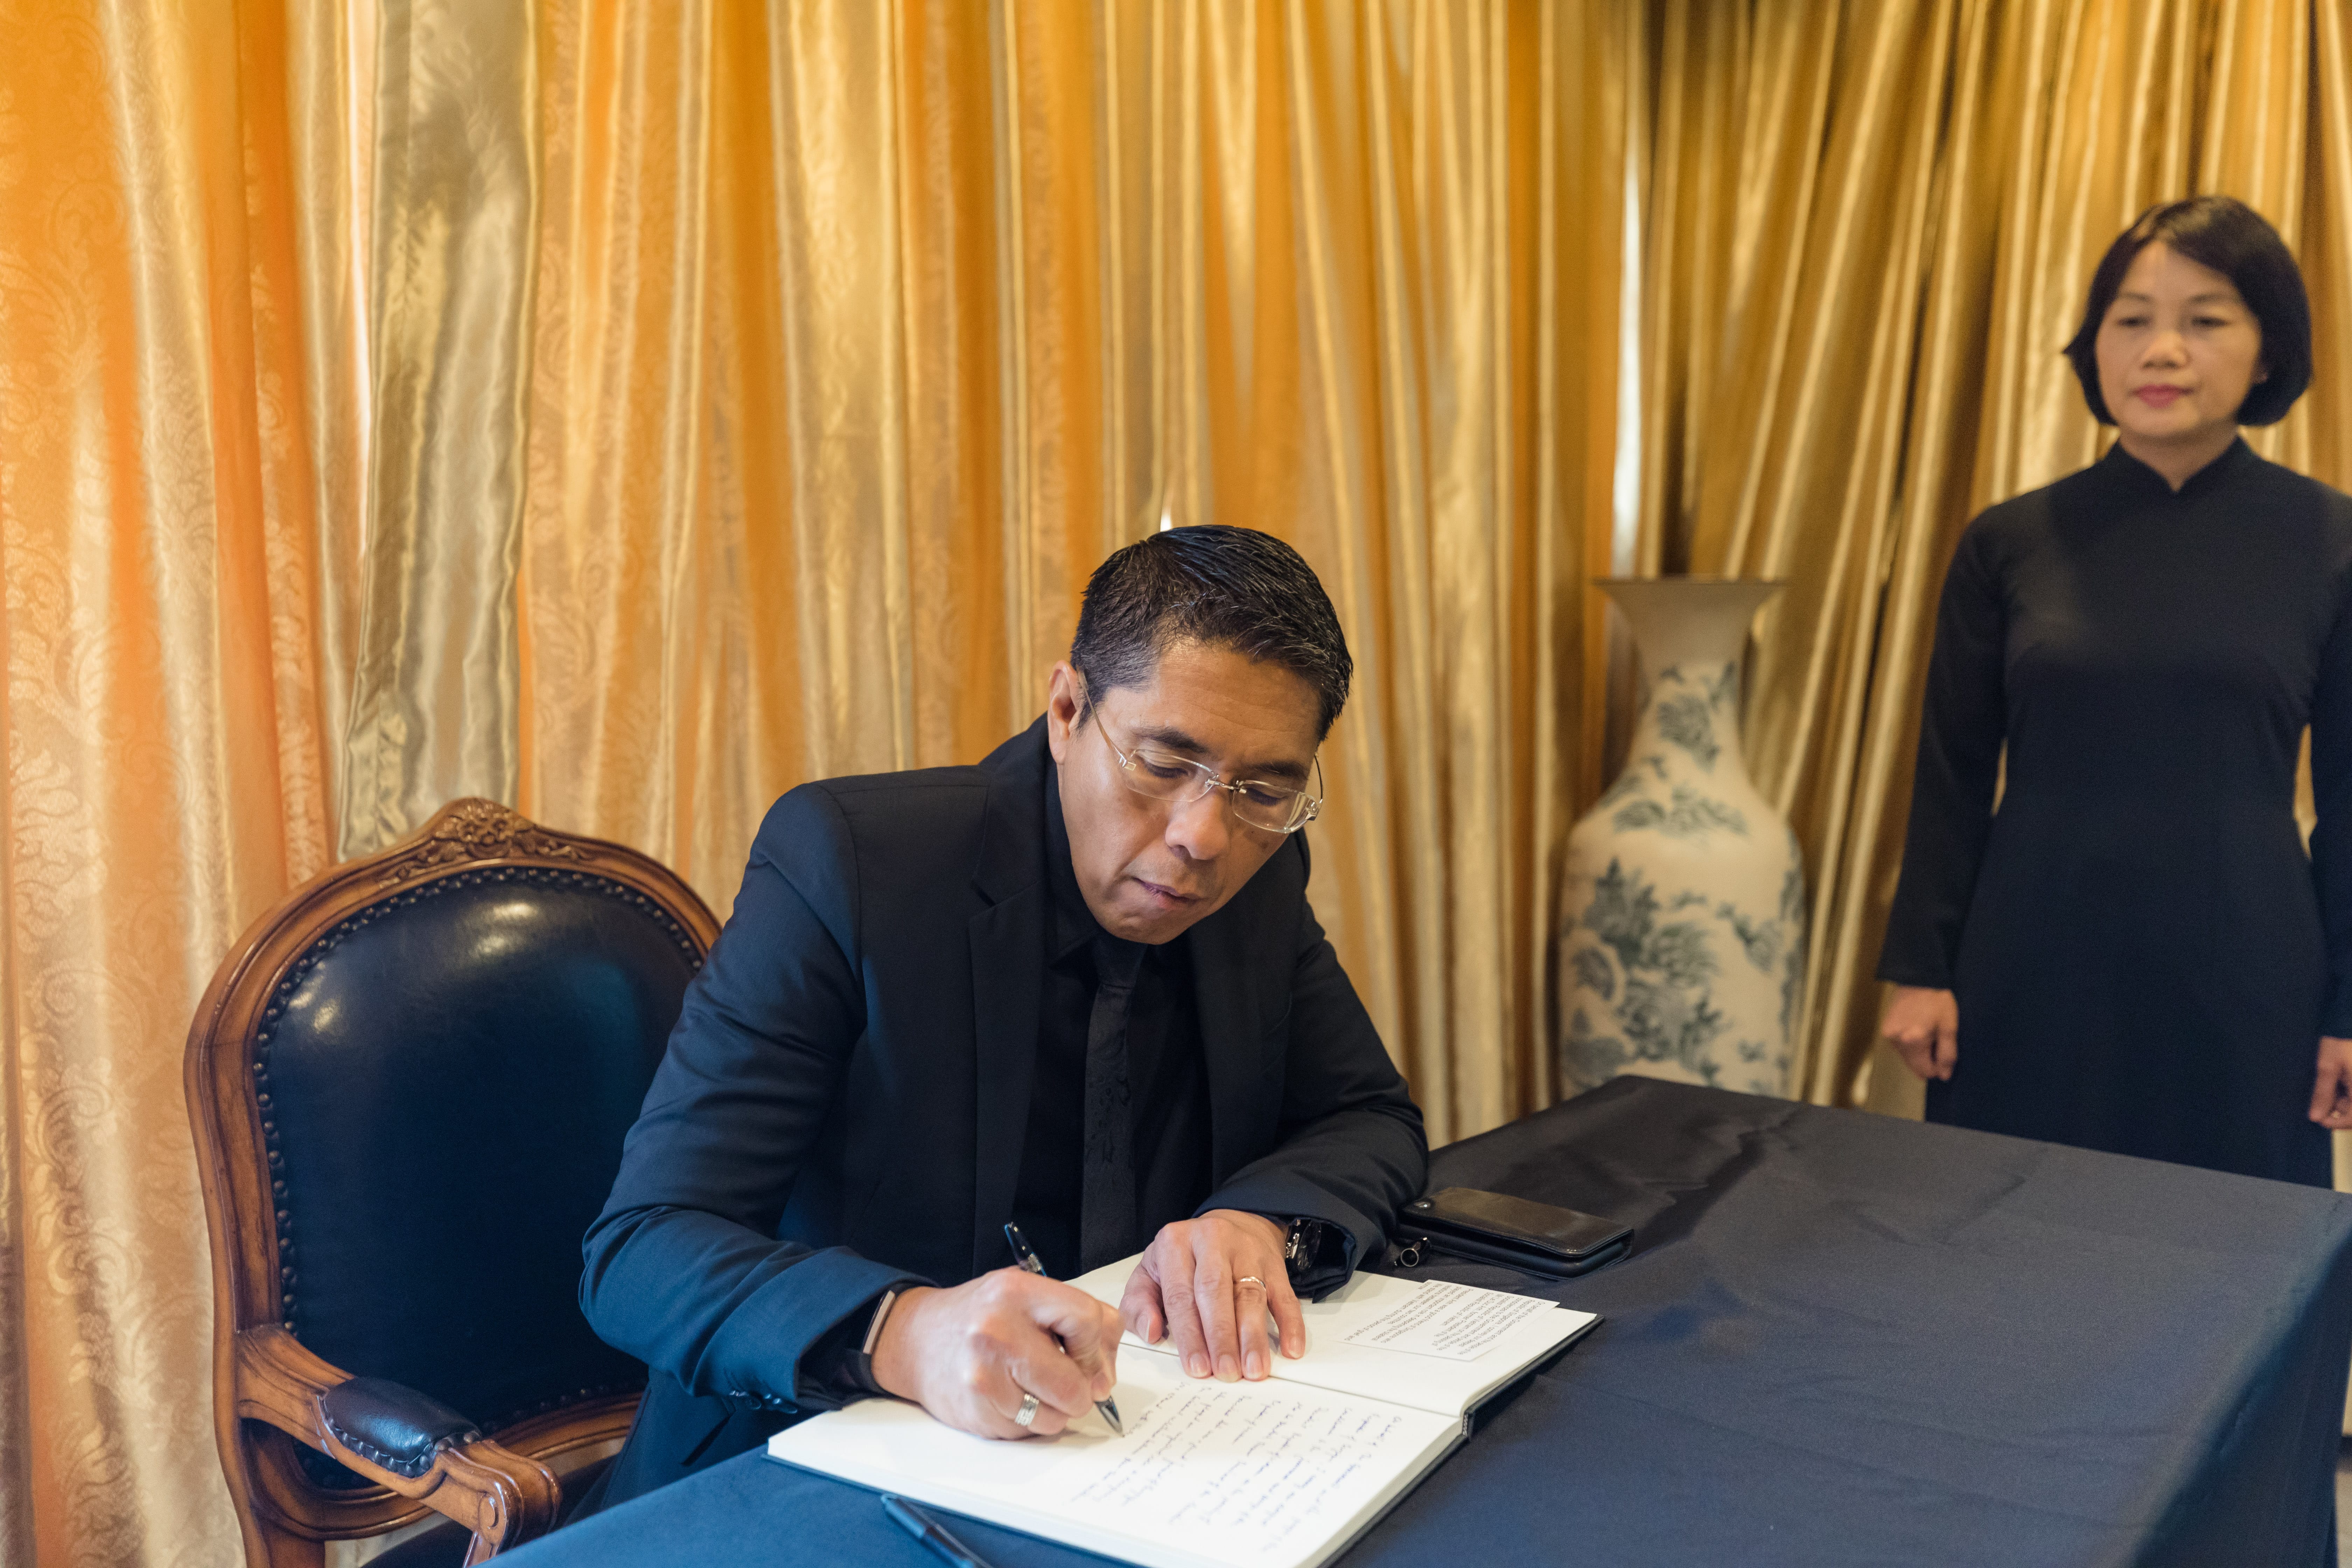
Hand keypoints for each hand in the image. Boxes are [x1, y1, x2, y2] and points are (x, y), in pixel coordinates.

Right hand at [867, 1269, 1119, 1439]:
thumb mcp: (1028, 1295)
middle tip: (1066, 1380)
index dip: (1097, 1347)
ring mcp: (983, 1376)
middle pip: (1074, 1384)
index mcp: (1017, 1293)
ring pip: (1054, 1417)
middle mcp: (997, 1332)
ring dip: (1054, 1410)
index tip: (1088, 1355)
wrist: (916, 1340)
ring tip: (1032, 1385)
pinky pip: (1026, 1432)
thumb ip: (1079, 1319)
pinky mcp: (976, 1412)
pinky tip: (1009, 1396)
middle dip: (1080, 1390)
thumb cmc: (980, 1316)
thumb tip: (1104, 1376)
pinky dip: (1027, 1421)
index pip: (1088, 1321)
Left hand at [1120, 1209, 1304, 1381]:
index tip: (1196, 1366)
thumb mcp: (1149, 1274)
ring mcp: (1246, 1250)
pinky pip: (1285, 1294)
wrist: (1227, 1225)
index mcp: (1174, 1243)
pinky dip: (1290, 1323)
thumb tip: (1150, 1331)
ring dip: (1253, 1336)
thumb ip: (1138, 1305)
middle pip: (1216, 1292)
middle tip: (1225, 1373)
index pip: (1180, 1294)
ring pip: (1251, 1295)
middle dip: (1221, 1337)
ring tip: (1253, 1370)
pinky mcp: (1273, 1263)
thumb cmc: (1183, 1261)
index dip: (1189, 1333)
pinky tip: (1291, 1349)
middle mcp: (1211, 1240)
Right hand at [1882, 985, 1958, 1081]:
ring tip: (1926, 1029)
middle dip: (1927, 1057)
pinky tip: (1916, 1027)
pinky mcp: (1885, 1029)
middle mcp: (1897, 1041)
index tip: (1943, 1049)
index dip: (1938, 1065)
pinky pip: (1900, 1046)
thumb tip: (1943, 1075)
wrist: (1918, 977)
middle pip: (1914, 1066)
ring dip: (1918, 1050)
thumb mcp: (1949, 1027)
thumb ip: (1947, 1054)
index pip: (1926, 1071)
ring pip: (1907, 1056)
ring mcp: (1889, 1035)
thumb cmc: (1936, 999)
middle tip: (1936, 1037)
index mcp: (1913, 1042)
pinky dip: (1909, 1042)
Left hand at [2310, 1037, 2351, 1128]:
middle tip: (2322, 1090)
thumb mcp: (2327, 1066)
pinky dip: (2344, 1088)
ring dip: (2340, 1096)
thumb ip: (2323, 1093)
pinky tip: (2336, 1075)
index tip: (2318, 1119)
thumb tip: (2315, 1117)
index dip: (2336, 1123)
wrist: (2347, 1020)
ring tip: (2329, 1076)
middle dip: (2336, 1106)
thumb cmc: (2339, 1041)